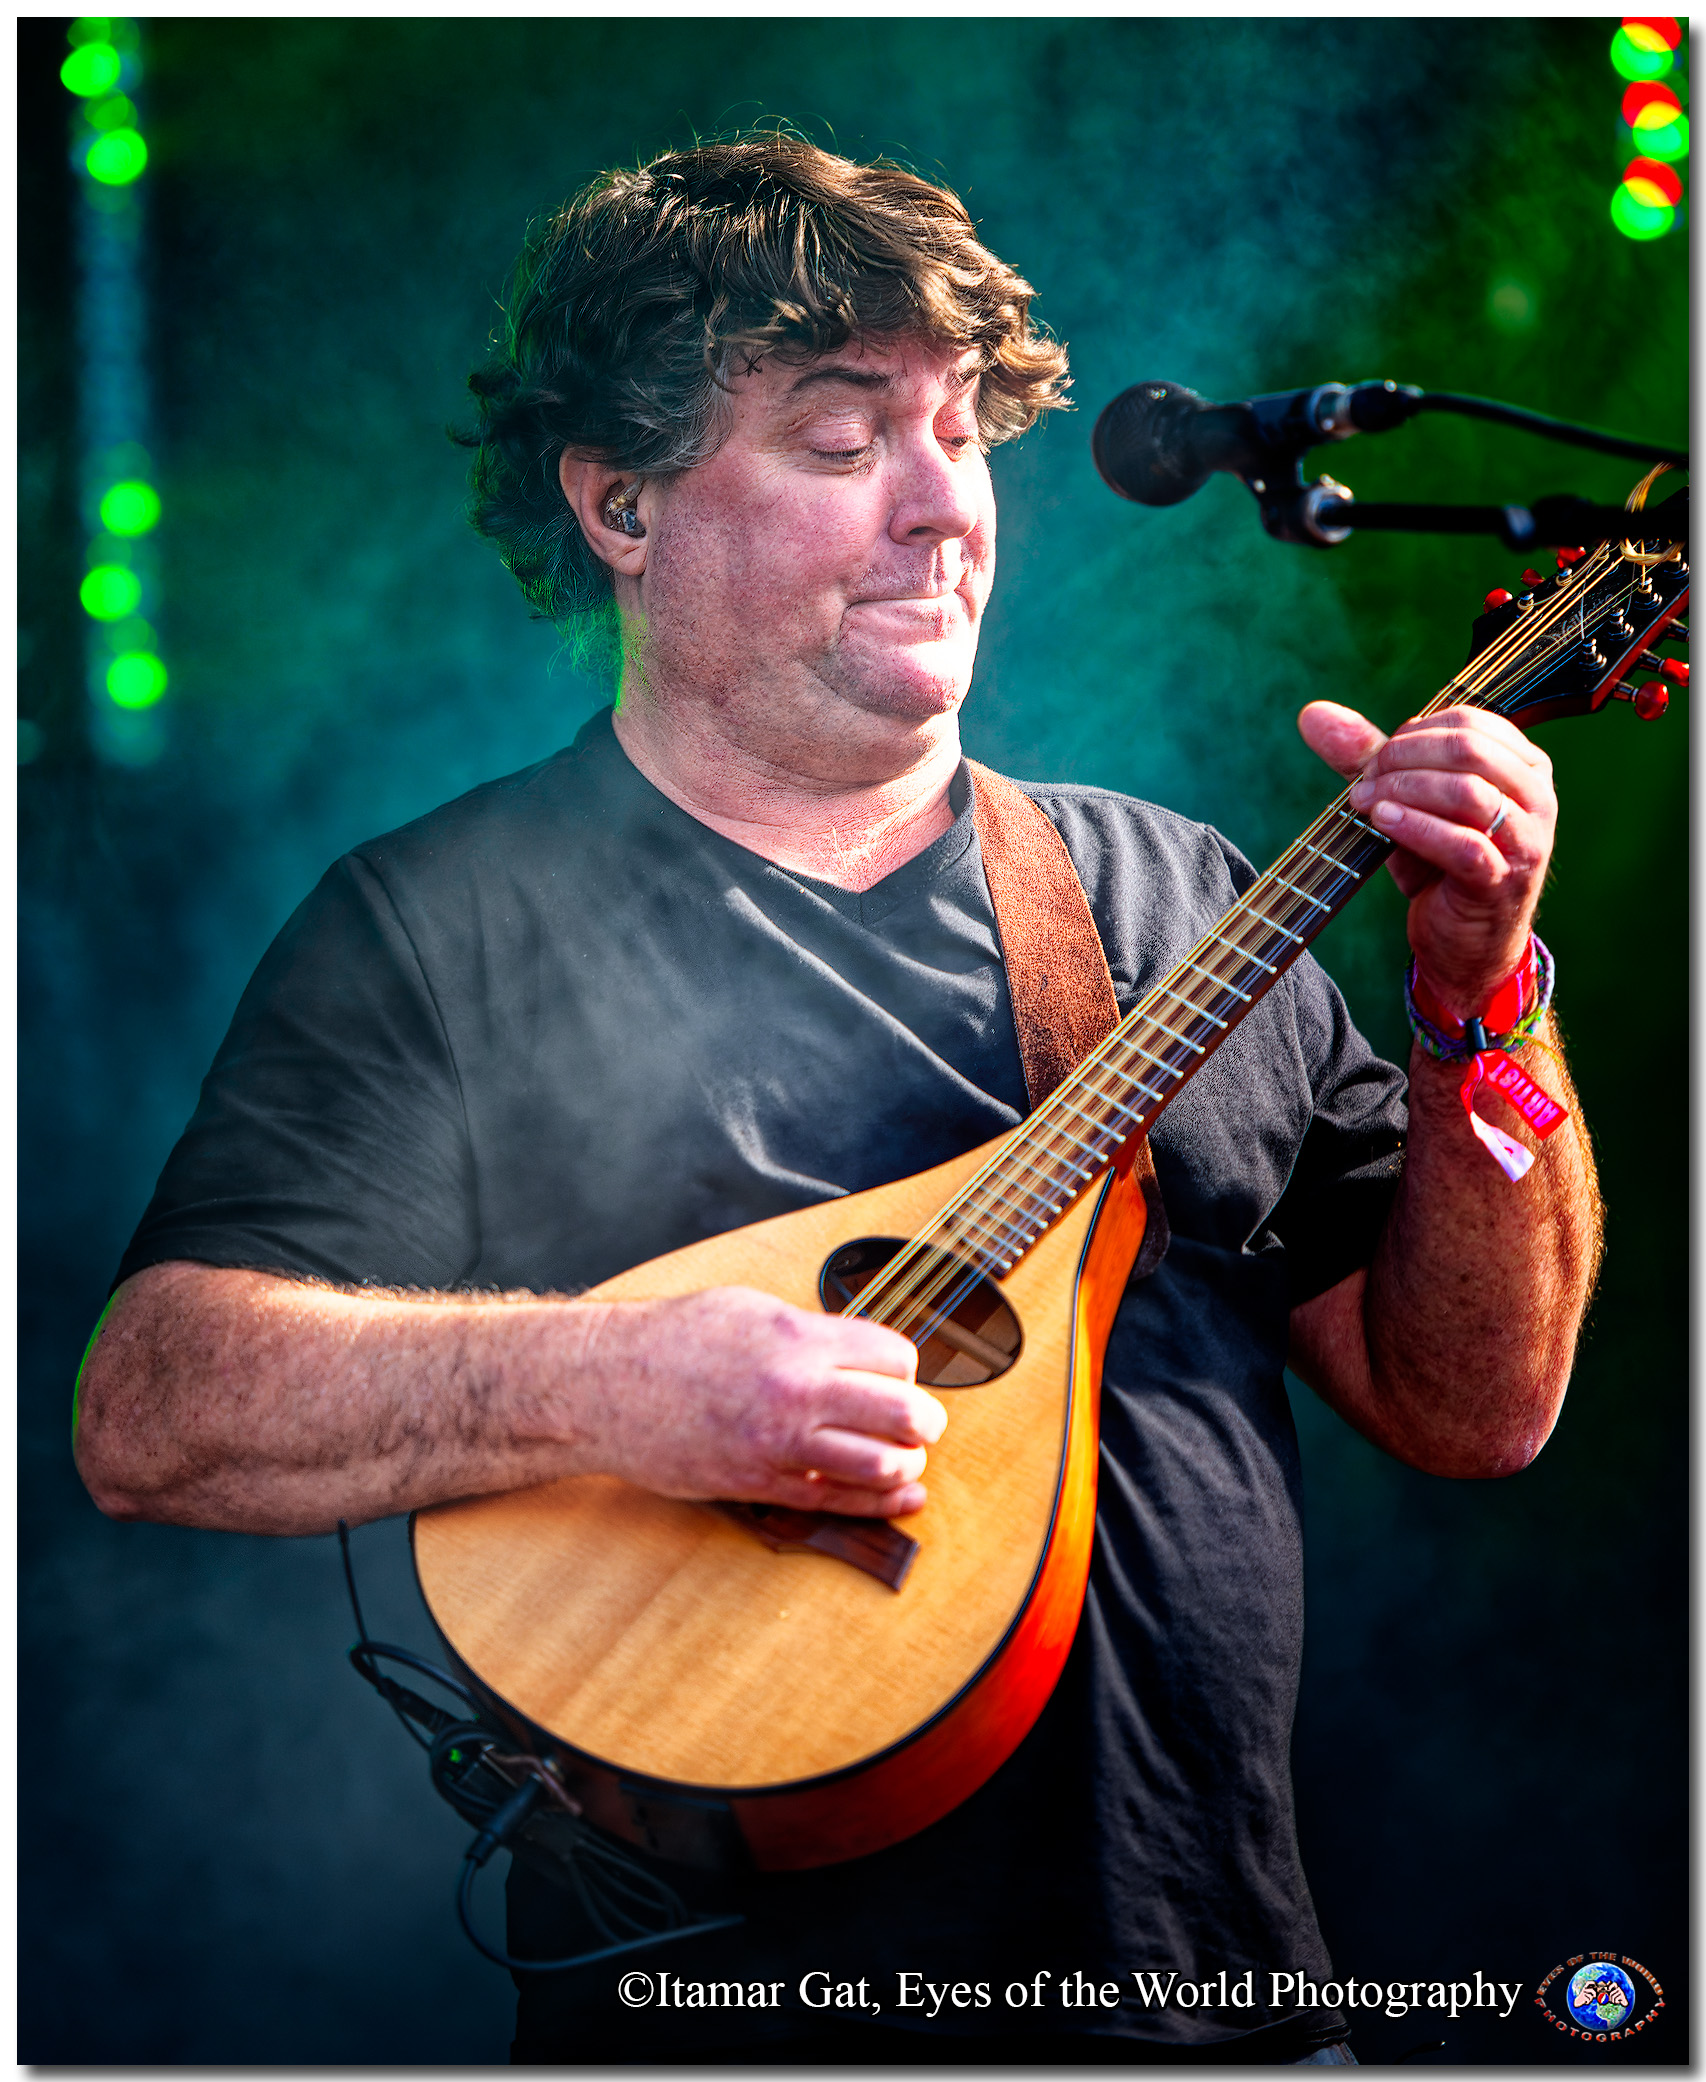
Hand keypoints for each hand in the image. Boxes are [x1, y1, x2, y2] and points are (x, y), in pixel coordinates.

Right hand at [579, 1287, 945, 1516]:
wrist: (606, 1385)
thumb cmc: (673, 1339)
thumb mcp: (752, 1309)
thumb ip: (812, 1332)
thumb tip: (858, 1351)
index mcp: (798, 1337)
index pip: (896, 1356)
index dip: (905, 1369)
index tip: (896, 1376)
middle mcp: (797, 1390)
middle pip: (904, 1411)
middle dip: (925, 1420)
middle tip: (923, 1422)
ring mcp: (779, 1443)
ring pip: (882, 1464)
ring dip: (907, 1463)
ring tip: (905, 1456)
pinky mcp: (759, 1483)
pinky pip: (836, 1500)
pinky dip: (880, 1504)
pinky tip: (903, 1498)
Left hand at [1298, 700, 1555, 1018]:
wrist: (1464, 942)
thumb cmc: (1438, 864)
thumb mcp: (1403, 802)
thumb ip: (1364, 756)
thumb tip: (1312, 714)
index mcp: (1522, 766)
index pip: (1469, 722)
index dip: (1412, 733)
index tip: (1374, 759)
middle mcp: (1535, 796)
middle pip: (1468, 750)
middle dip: (1402, 758)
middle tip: (1361, 780)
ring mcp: (1526, 839)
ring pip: (1466, 792)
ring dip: (1403, 790)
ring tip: (1362, 802)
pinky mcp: (1503, 880)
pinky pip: (1462, 844)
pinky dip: (1415, 827)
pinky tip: (1381, 822)